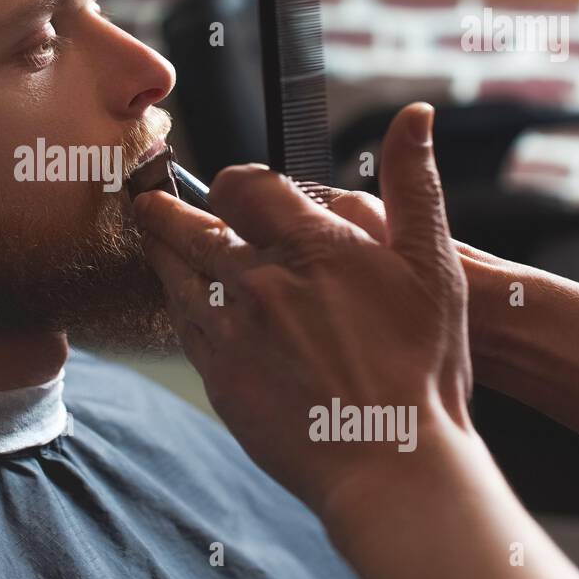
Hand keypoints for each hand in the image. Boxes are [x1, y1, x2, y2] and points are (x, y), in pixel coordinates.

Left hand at [133, 102, 474, 518]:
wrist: (391, 463)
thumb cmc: (422, 367)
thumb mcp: (432, 266)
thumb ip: (414, 184)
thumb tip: (415, 115)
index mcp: (309, 246)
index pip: (245, 186)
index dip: (236, 181)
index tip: (232, 184)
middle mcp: (258, 281)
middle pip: (191, 226)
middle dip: (167, 204)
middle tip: (146, 193)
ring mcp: (230, 332)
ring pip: (175, 274)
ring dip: (160, 247)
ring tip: (146, 229)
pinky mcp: (219, 378)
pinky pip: (182, 328)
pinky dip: (175, 304)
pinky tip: (177, 300)